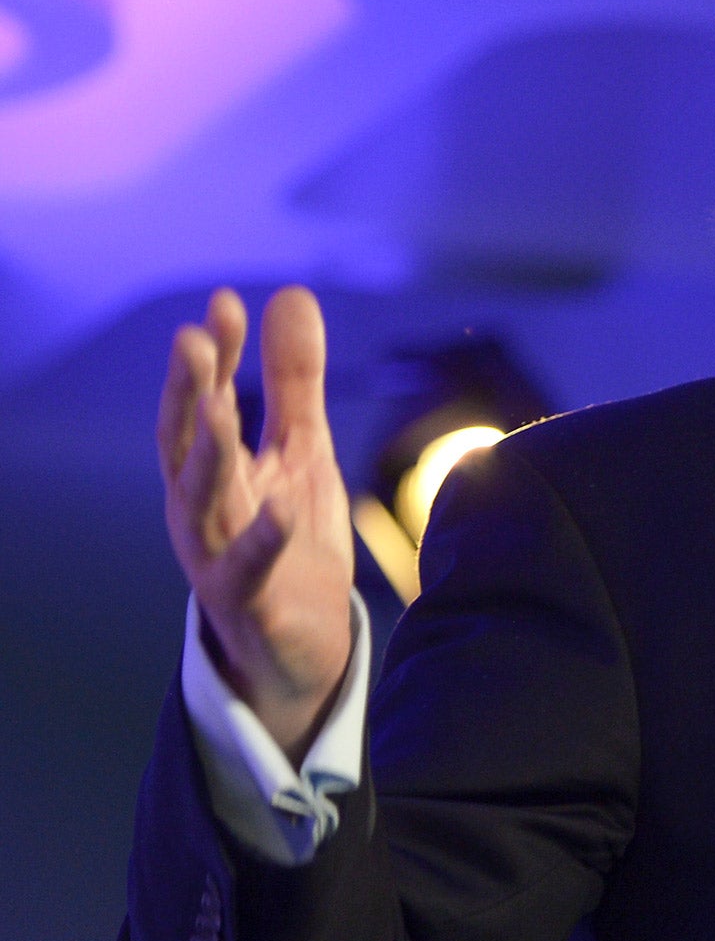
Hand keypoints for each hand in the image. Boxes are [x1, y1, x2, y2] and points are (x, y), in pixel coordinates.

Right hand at [158, 287, 354, 760]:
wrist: (302, 645)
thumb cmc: (291, 542)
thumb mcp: (301, 451)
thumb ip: (294, 381)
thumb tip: (289, 295)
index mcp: (213, 469)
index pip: (207, 402)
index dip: (215, 355)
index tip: (225, 304)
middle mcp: (202, 508)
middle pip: (187, 444)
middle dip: (190, 393)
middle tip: (192, 339)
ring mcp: (218, 556)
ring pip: (203, 503)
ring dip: (209, 454)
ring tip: (221, 407)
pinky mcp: (249, 603)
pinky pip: (248, 571)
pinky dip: (263, 540)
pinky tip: (282, 510)